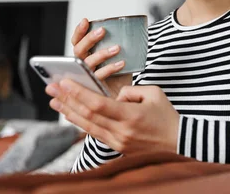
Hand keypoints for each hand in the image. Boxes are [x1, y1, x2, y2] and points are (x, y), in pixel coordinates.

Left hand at [46, 79, 179, 154]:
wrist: (178, 141)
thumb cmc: (166, 115)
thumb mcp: (154, 93)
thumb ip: (130, 91)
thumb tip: (114, 96)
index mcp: (131, 116)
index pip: (98, 104)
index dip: (79, 93)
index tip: (65, 82)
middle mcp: (121, 131)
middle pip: (87, 115)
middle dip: (67, 100)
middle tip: (52, 88)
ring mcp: (117, 141)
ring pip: (87, 126)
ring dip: (69, 112)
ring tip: (55, 101)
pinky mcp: (116, 146)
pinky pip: (94, 133)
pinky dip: (81, 122)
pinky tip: (71, 114)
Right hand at [72, 18, 130, 96]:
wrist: (123, 97)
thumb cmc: (120, 75)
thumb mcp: (118, 57)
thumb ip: (118, 45)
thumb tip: (130, 27)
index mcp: (85, 56)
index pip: (77, 42)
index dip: (79, 31)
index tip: (86, 20)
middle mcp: (83, 66)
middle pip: (79, 51)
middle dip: (89, 40)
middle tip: (102, 31)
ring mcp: (87, 77)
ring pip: (87, 64)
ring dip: (101, 54)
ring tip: (116, 48)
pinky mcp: (95, 87)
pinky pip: (99, 76)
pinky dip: (110, 68)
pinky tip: (121, 63)